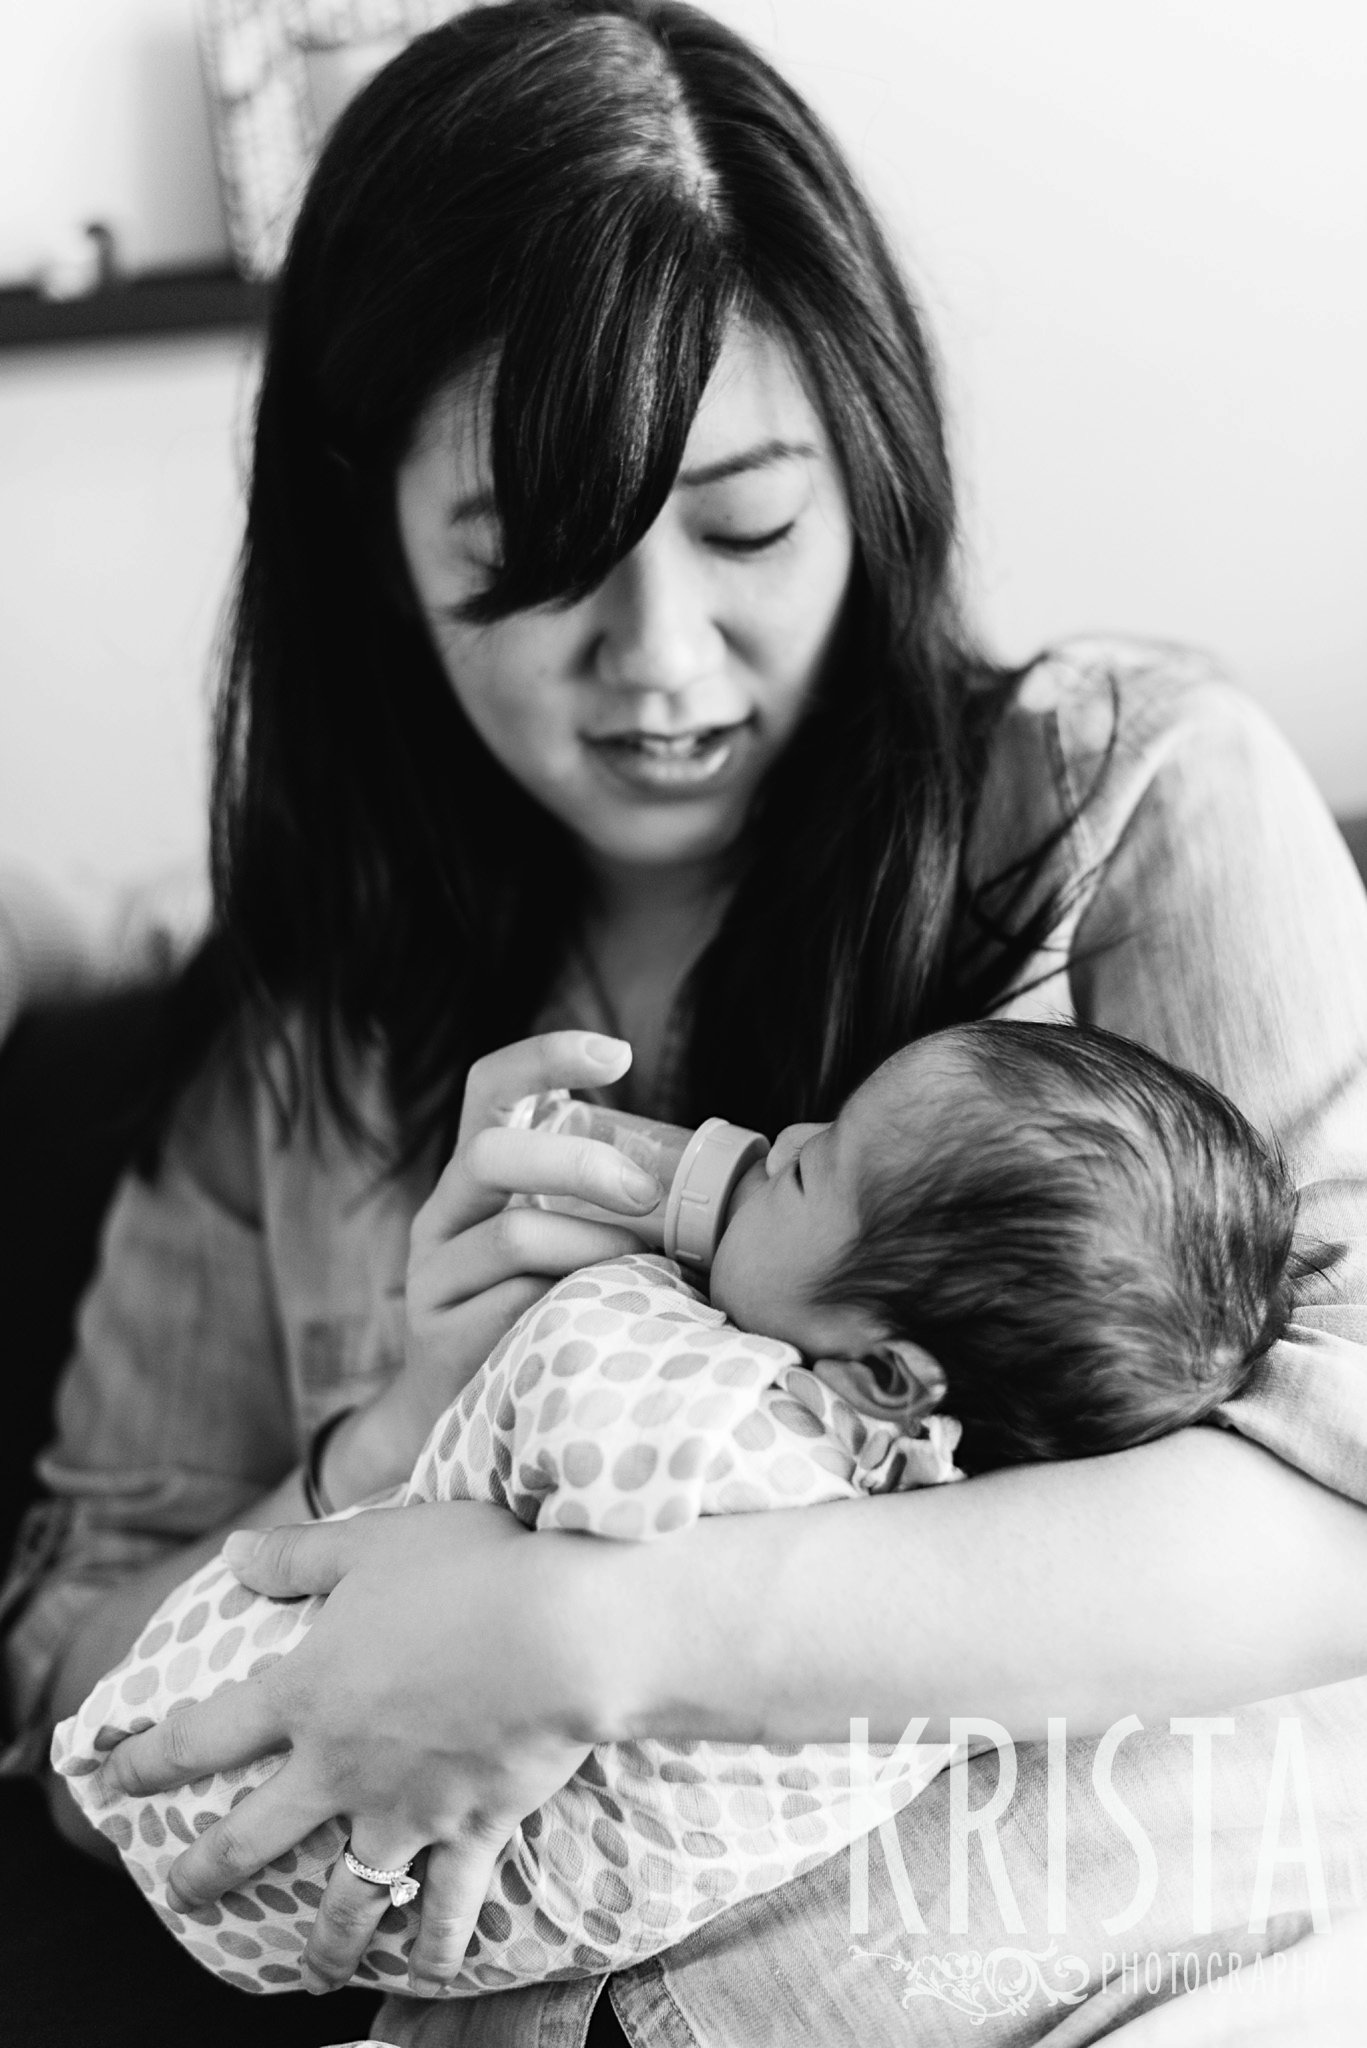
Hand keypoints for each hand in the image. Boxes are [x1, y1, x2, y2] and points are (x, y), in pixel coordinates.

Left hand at [90, 1504, 604, 1995]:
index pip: (204, 1735)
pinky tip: (427, 1971)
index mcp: (308, 1693)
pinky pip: (447, 1908)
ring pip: (346, 1896)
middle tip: (181, 1892)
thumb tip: (235, 1554)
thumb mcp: (372, 1542)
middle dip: (207, 1868)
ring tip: (309, 1971)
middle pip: (253, 1834)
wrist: (564, 1629)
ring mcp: (406, 1810)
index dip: (149, 1759)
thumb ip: (297, 1554)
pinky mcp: (471, 1831)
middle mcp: (342, 1765)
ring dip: (322, 1941)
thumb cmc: (469, 1570)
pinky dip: (436, 1947)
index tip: (110, 1778)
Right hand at [335, 1030, 661, 1495]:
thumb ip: (608, 1196)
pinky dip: (571, 1309)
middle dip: (582, 1164)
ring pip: (513, 1239)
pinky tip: (602, 1321)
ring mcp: (432, 1277)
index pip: (490, 1086)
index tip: (619, 1053)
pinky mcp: (440, 1339)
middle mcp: (441, 1213)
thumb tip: (722, 1171)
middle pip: (493, 1152)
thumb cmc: (545, 1306)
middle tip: (649, 1195)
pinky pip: (514, 1311)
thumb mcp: (566, 1236)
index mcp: (475, 1173)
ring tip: (639, 1271)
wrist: (462, 1412)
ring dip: (594, 1248)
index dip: (546, 1055)